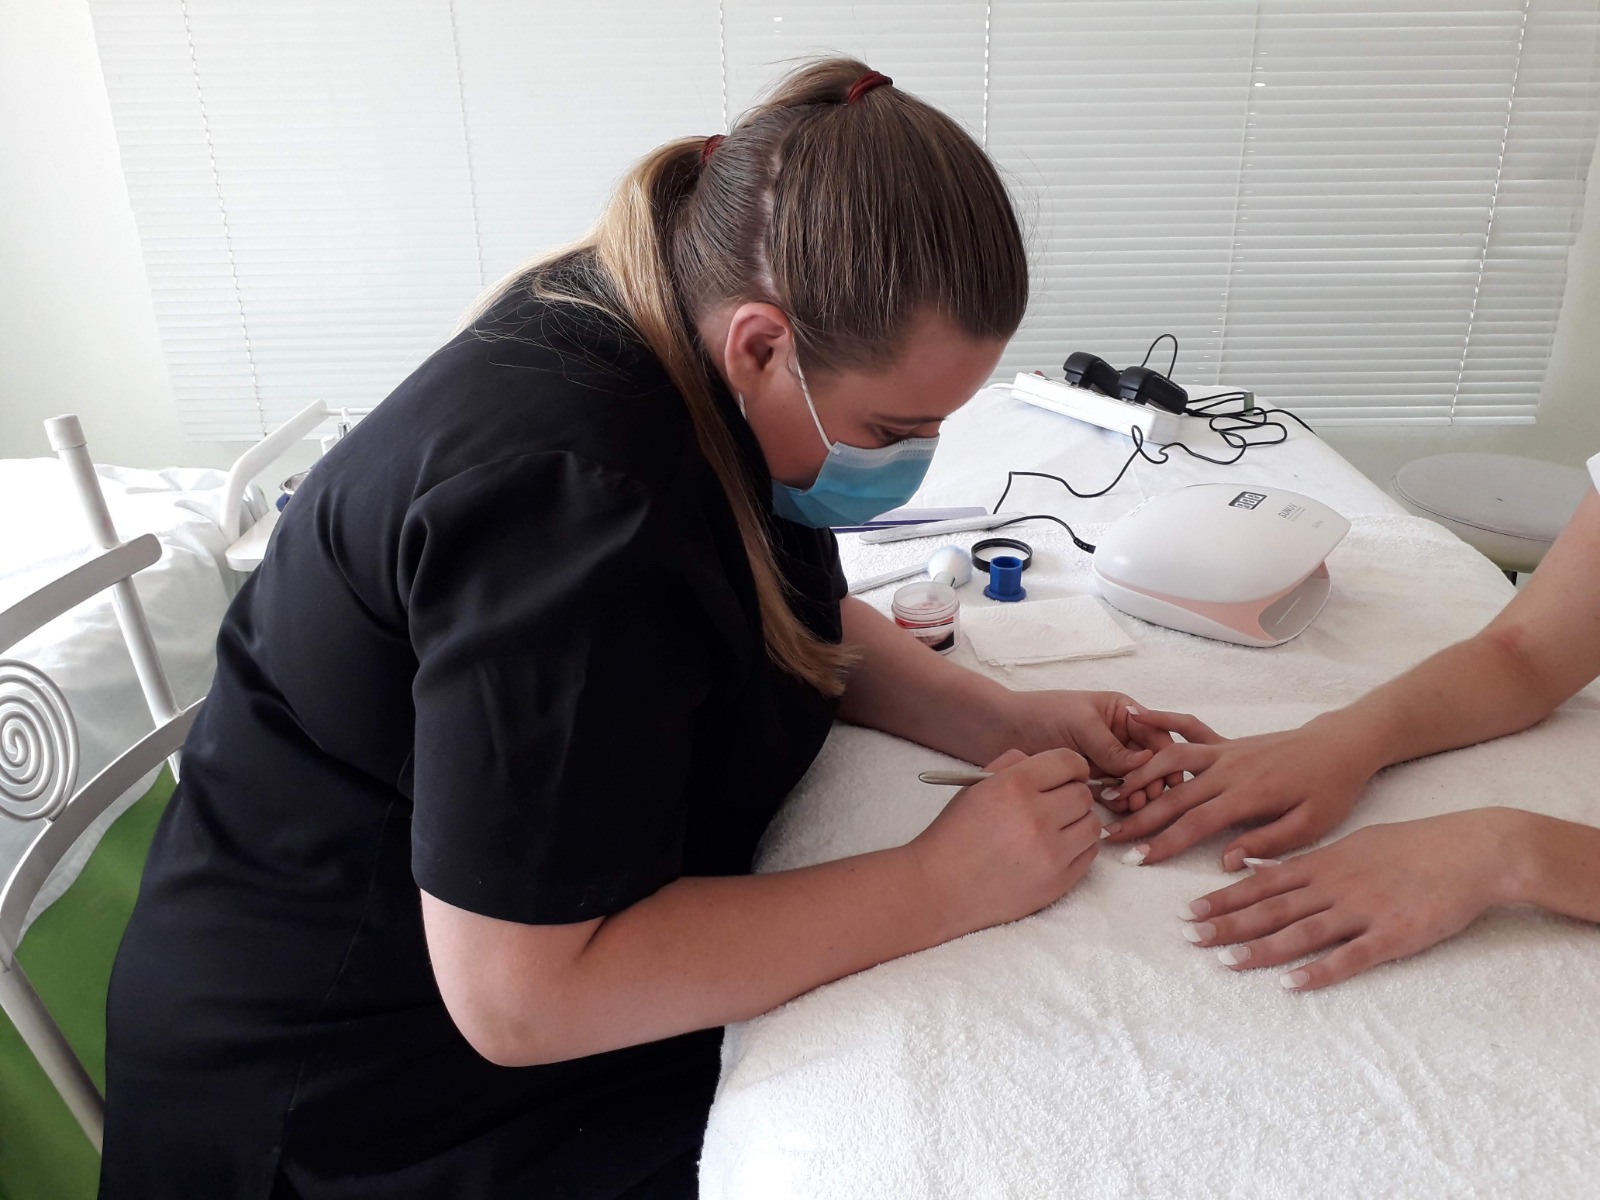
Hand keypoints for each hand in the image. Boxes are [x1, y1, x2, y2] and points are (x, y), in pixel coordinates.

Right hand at [911, 747, 1101, 934]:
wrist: (940, 888)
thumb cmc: (955, 835)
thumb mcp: (975, 788)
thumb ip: (1012, 765)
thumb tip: (1048, 764)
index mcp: (1013, 787)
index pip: (1068, 762)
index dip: (1072, 766)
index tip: (1068, 774)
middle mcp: (1036, 817)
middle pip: (1083, 794)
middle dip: (1072, 794)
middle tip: (1054, 804)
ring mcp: (1050, 853)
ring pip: (1093, 824)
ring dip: (1078, 822)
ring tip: (1056, 827)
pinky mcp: (1059, 882)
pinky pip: (1090, 854)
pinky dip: (1078, 848)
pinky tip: (1056, 848)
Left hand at [1005, 691, 1183, 809]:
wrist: (1004, 730)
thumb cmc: (1044, 714)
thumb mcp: (1082, 724)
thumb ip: (1112, 745)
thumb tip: (1145, 764)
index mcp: (1125, 713)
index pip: (1156, 736)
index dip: (1166, 758)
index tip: (1169, 778)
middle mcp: (1121, 736)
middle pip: (1150, 763)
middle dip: (1152, 780)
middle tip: (1148, 797)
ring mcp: (1108, 760)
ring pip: (1134, 781)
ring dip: (1137, 794)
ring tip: (1133, 805)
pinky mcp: (1094, 780)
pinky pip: (1114, 792)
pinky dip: (1119, 801)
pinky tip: (1119, 809)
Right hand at [1104, 709, 1374, 868]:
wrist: (1341, 745)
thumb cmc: (1330, 789)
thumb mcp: (1311, 826)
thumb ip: (1267, 845)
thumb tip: (1226, 862)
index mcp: (1249, 794)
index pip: (1197, 823)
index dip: (1164, 842)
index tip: (1138, 859)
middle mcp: (1229, 769)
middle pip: (1174, 795)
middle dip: (1139, 817)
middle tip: (1109, 836)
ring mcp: (1224, 751)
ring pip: (1170, 760)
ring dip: (1138, 776)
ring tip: (1111, 794)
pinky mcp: (1225, 742)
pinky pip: (1187, 729)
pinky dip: (1159, 720)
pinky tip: (1133, 717)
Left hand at [1177, 810, 1520, 989]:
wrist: (1471, 851)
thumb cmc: (1413, 846)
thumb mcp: (1352, 843)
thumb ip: (1308, 860)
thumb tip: (1263, 867)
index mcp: (1324, 863)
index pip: (1261, 883)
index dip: (1224, 898)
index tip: (1189, 911)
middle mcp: (1334, 886)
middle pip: (1271, 907)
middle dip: (1227, 923)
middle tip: (1189, 937)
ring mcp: (1362, 911)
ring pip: (1301, 932)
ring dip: (1261, 947)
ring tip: (1225, 961)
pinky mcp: (1392, 936)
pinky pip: (1349, 957)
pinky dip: (1318, 971)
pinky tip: (1291, 984)